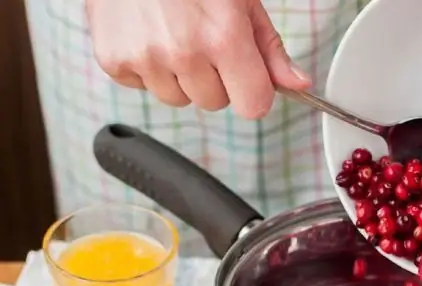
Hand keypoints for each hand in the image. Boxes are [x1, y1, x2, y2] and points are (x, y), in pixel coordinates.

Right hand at [86, 0, 311, 118]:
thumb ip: (269, 48)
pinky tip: (147, 33)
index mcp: (223, 37)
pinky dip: (147, 68)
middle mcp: (184, 53)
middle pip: (215, 103)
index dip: (253, 91)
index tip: (246, 75)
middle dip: (214, 78)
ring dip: (180, 76)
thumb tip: (298, 84)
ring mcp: (145, 59)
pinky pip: (144, 88)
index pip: (254, 107)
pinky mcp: (114, 60)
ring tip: (171, 32)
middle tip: (201, 37)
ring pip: (179, 100)